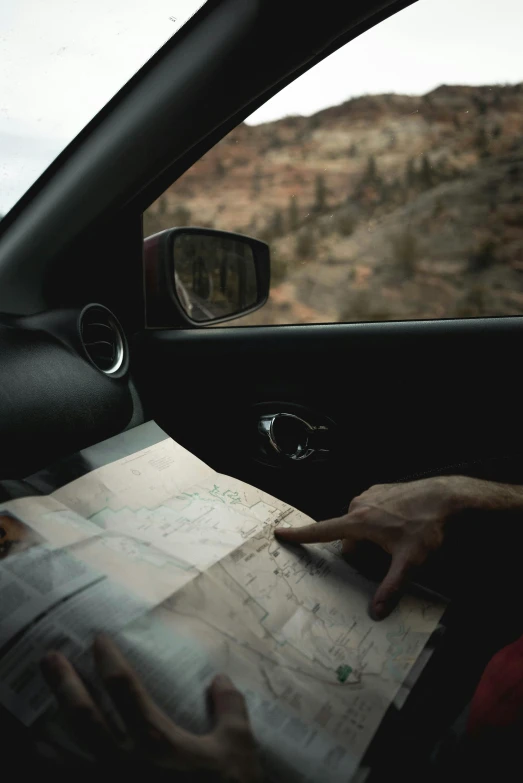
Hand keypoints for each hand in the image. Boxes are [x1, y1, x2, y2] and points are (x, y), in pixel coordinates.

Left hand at [41, 634, 260, 782]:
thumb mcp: (238, 747)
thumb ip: (230, 709)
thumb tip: (221, 680)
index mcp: (156, 739)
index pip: (124, 688)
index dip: (108, 660)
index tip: (97, 639)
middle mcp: (126, 760)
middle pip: (85, 716)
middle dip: (65, 684)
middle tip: (49, 658)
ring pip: (71, 756)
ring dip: (52, 733)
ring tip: (34, 716)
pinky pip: (76, 780)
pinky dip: (60, 769)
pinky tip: (50, 760)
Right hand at [275, 476, 472, 619]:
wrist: (447, 496)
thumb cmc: (427, 527)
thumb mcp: (411, 562)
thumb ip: (392, 587)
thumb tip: (376, 613)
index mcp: (359, 521)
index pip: (322, 530)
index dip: (300, 534)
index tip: (279, 533)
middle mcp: (359, 504)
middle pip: (348, 536)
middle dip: (361, 550)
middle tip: (386, 557)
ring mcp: (371, 494)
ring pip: (360, 523)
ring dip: (371, 536)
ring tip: (398, 540)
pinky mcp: (382, 489)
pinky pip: (371, 511)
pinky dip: (380, 522)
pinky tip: (401, 526)